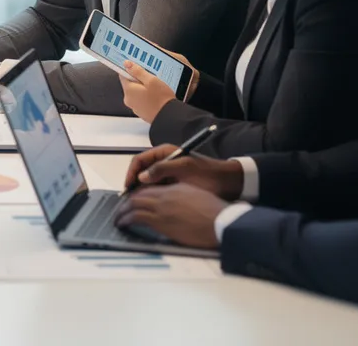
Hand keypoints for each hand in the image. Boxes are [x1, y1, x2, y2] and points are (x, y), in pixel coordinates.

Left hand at [115, 183, 226, 248]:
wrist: (220, 222)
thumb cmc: (214, 211)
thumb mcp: (196, 195)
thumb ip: (181, 195)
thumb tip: (174, 203)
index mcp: (174, 189)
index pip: (149, 188)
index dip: (138, 193)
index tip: (133, 199)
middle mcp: (165, 197)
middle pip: (139, 196)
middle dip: (127, 202)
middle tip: (122, 208)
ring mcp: (162, 209)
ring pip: (135, 206)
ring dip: (123, 211)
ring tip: (118, 217)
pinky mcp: (161, 223)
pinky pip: (138, 218)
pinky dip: (127, 219)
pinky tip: (123, 223)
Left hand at [119, 61, 176, 121]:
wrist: (169, 116)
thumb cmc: (161, 99)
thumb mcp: (151, 80)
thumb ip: (137, 71)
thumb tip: (127, 64)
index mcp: (128, 90)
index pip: (123, 75)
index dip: (130, 70)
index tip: (137, 68)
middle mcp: (128, 99)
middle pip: (130, 84)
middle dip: (139, 80)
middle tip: (151, 79)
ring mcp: (134, 107)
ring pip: (136, 93)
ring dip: (143, 89)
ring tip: (155, 89)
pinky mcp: (141, 112)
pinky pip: (141, 101)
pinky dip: (146, 97)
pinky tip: (155, 97)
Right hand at [123, 143, 243, 198]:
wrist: (229, 183)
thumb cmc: (208, 174)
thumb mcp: (185, 169)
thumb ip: (162, 170)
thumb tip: (141, 177)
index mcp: (164, 152)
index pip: (139, 160)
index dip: (131, 173)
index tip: (128, 187)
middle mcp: (163, 161)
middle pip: (141, 171)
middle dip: (134, 184)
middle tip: (130, 199)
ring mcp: (168, 173)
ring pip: (147, 181)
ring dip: (142, 191)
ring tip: (138, 204)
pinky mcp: (173, 184)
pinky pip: (157, 188)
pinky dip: (151, 195)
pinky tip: (150, 205)